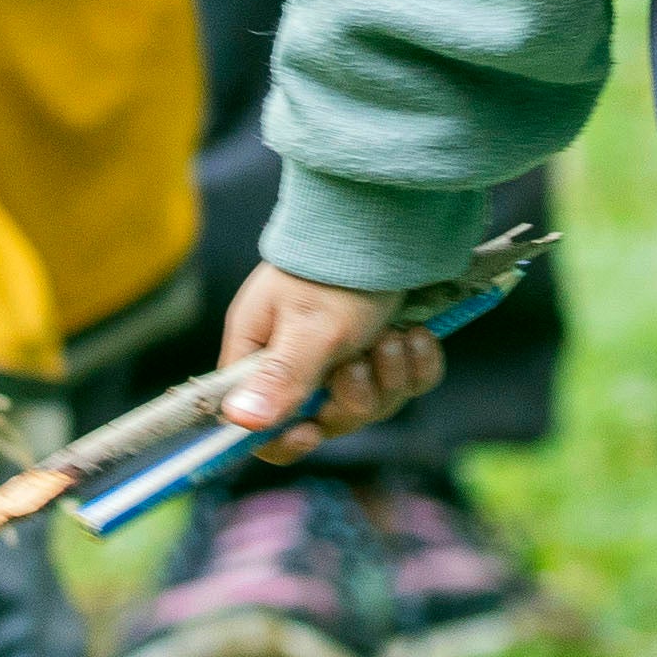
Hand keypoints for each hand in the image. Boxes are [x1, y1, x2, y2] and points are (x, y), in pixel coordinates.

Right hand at [214, 265, 447, 460]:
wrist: (395, 218)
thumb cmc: (339, 268)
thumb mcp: (310, 328)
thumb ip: (279, 378)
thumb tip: (239, 421)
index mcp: (263, 351)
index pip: (256, 422)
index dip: (280, 438)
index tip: (309, 434)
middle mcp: (300, 357)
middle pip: (324, 419)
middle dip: (353, 398)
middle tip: (361, 362)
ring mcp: (347, 353)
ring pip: (371, 404)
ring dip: (388, 375)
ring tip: (392, 336)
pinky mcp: (388, 346)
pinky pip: (407, 383)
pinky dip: (416, 364)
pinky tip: (418, 335)